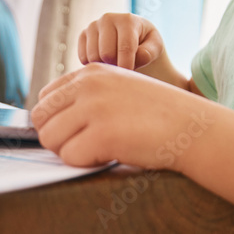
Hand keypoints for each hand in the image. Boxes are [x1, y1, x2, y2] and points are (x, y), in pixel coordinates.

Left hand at [30, 63, 215, 170]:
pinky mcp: (102, 134)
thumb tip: (49, 119)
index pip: (45, 96)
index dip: (55, 119)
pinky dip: (85, 163)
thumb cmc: (158, 113)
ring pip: (49, 139)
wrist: (193, 127)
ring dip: (70, 151)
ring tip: (98, 149)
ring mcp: (94, 108)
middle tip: (83, 144)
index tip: (76, 130)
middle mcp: (89, 84)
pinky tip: (109, 155)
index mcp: (91, 71)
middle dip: (57, 136)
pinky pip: (69, 157)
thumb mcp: (120, 87)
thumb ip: (88, 94)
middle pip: (40, 118)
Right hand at [78, 13, 165, 70]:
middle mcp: (107, 19)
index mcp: (127, 20)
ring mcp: (93, 26)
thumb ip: (149, 52)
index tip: (130, 78)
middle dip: (116, 67)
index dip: (127, 66)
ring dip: (105, 67)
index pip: (125, 47)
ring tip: (116, 65)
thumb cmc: (146, 44)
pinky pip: (83, 58)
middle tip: (124, 70)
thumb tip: (137, 57)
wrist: (133, 38)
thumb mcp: (155, 47)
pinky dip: (93, 65)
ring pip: (93, 57)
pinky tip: (105, 62)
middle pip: (106, 54)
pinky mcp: (83, 35)